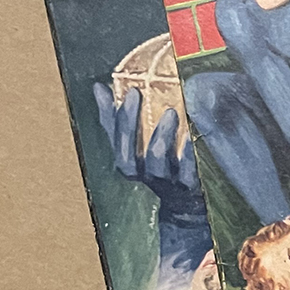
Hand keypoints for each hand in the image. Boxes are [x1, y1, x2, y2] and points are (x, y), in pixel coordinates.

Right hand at [94, 82, 203, 225]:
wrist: (186, 201)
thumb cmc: (159, 163)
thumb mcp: (136, 143)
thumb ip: (117, 118)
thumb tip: (98, 88)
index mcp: (129, 162)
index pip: (116, 141)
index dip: (118, 118)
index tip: (130, 91)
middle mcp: (144, 174)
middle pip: (128, 156)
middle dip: (128, 124)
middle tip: (137, 94)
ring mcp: (166, 182)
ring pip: (155, 162)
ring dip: (160, 136)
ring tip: (170, 111)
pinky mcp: (190, 187)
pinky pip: (187, 172)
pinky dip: (188, 153)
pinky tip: (191, 135)